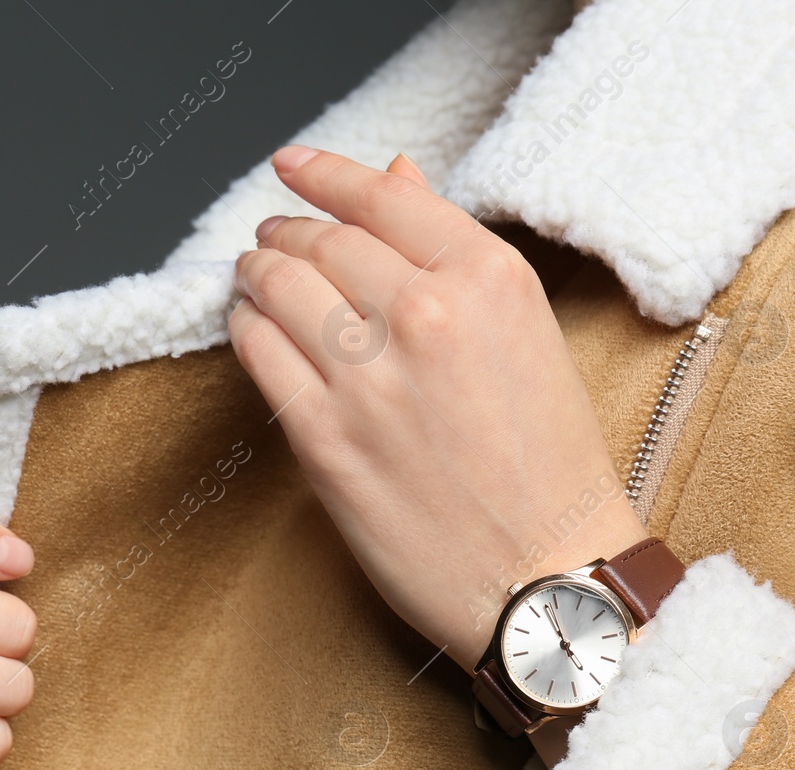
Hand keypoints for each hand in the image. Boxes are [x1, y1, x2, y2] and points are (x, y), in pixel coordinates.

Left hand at [228, 146, 646, 670]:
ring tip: (253, 276)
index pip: (380, 198)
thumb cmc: (550, 467)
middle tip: (271, 237)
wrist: (547, 577)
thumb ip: (451, 254)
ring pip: (277, 288)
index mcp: (489, 280)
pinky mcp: (324, 438)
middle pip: (321, 241)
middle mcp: (426, 315)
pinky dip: (244, 329)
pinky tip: (250, 328)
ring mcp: (368, 378)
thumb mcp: (525, 333)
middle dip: (285, 231)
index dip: (323, 175)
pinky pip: (259, 355)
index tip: (292, 167)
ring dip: (255, 274)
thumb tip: (395, 178)